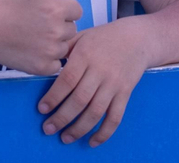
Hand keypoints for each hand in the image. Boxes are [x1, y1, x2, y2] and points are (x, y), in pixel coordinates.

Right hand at [0, 0, 82, 74]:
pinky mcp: (43, 67)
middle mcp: (58, 30)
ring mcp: (51, 50)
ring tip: (34, 37)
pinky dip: (47, 60)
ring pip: (64, 47)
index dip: (63, 9)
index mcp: (57, 8)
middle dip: (58, 26)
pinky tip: (32, 51)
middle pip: (71, 29)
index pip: (76, 10)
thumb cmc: (5, 5)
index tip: (47, 10)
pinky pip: (56, 64)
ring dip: (54, 44)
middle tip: (37, 24)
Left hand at [37, 18, 150, 145]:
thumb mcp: (82, 36)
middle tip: (48, 128)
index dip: (54, 97)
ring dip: (79, 129)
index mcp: (85, 55)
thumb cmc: (103, 38)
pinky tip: (92, 142)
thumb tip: (45, 67)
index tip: (42, 109)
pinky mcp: (125, 93)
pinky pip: (115, 117)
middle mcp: (100, 71)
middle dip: (62, 118)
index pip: (67, 80)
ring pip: (96, 112)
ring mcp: (114, 84)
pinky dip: (104, 133)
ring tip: (65, 138)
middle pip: (79, 99)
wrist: (137, 38)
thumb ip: (64, 50)